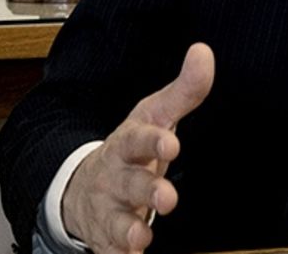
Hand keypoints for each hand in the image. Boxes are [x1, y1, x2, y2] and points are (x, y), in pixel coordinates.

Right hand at [61, 42, 214, 253]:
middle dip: (146, 190)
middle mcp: (115, 178)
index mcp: (128, 145)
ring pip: (116, 223)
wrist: (83, 188)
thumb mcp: (154, 118)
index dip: (153, 141)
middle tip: (167, 197)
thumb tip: (204, 52)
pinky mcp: (108, 241)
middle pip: (129, 184)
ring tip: (141, 238)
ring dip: (129, 231)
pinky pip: (111, 253)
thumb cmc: (130, 151)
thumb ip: (184, 91)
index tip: (171, 142)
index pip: (138, 139)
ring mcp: (109, 211)